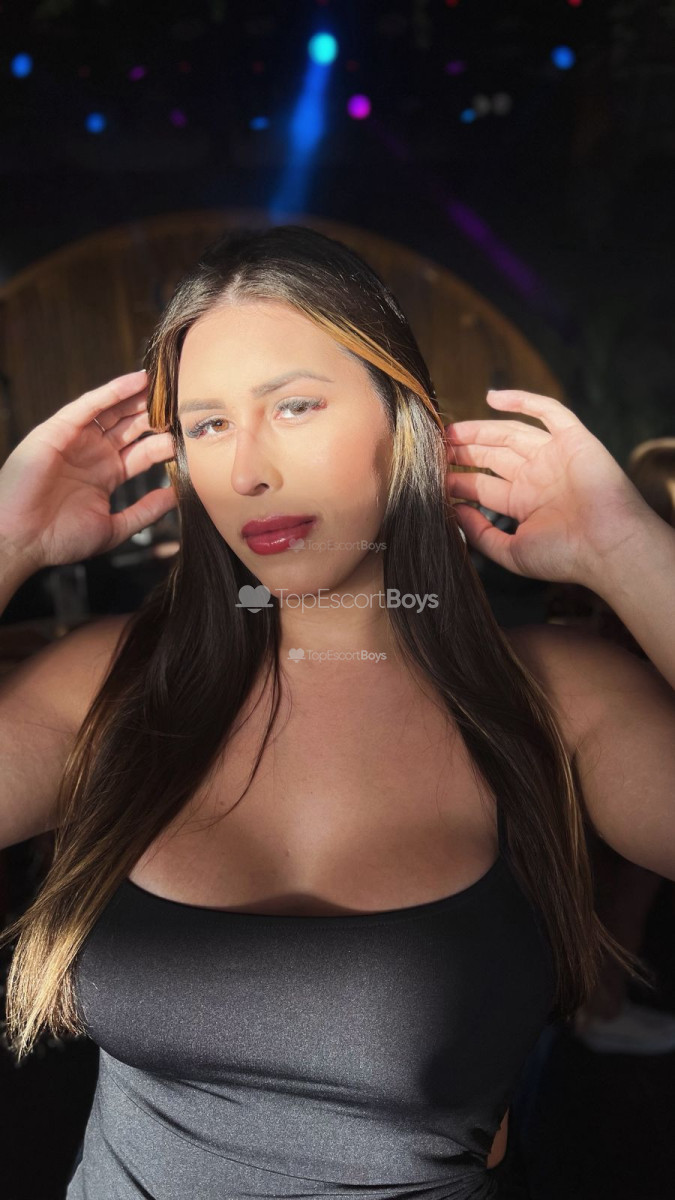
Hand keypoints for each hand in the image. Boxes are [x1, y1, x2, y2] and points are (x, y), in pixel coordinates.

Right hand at [0, 369, 176, 570]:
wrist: (20, 539)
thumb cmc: (59, 539)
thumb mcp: (114, 528)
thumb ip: (145, 512)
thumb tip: (176, 497)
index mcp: (106, 475)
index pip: (142, 453)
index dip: (163, 443)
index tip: (190, 438)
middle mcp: (93, 454)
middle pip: (130, 427)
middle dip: (155, 416)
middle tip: (182, 405)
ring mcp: (76, 440)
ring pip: (112, 411)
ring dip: (137, 397)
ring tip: (164, 384)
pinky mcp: (58, 430)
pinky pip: (88, 406)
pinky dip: (112, 391)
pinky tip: (135, 381)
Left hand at [445, 389, 651, 586]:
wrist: (608, 547)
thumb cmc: (565, 556)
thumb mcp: (512, 552)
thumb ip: (481, 534)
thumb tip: (455, 511)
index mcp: (524, 503)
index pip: (482, 485)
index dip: (457, 478)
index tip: (431, 475)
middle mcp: (537, 477)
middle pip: (492, 456)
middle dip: (463, 450)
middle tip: (435, 447)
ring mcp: (554, 457)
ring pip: (511, 432)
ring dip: (480, 429)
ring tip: (450, 430)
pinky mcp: (573, 440)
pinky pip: (548, 412)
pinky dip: (523, 400)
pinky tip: (492, 397)